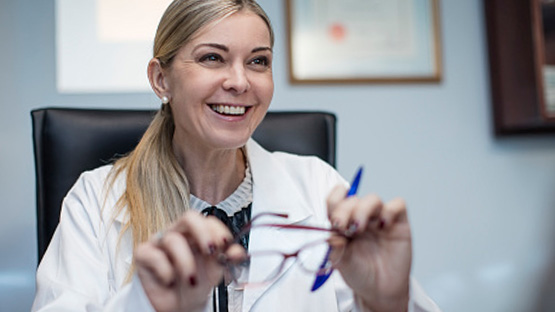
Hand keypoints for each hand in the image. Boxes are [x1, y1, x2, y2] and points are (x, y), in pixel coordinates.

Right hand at [134, 211, 244, 311]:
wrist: (175, 306)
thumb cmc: (193, 284)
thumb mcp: (214, 272)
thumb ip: (227, 259)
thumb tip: (239, 252)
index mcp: (197, 235)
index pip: (208, 221)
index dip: (219, 230)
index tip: (227, 245)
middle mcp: (179, 234)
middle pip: (189, 217)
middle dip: (203, 233)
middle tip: (211, 251)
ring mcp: (160, 242)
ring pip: (173, 239)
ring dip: (186, 262)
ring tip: (192, 281)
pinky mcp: (143, 254)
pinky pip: (153, 255)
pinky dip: (165, 270)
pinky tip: (170, 280)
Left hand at [327, 185, 411, 311]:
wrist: (380, 291)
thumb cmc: (359, 274)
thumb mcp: (342, 263)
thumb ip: (335, 248)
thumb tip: (330, 236)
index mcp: (343, 223)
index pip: (336, 201)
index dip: (334, 203)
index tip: (334, 221)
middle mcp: (360, 217)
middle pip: (352, 199)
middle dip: (345, 211)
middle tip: (343, 227)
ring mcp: (379, 219)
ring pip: (373, 199)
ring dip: (363, 210)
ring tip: (360, 228)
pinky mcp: (399, 224)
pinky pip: (398, 205)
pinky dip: (390, 211)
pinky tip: (384, 226)